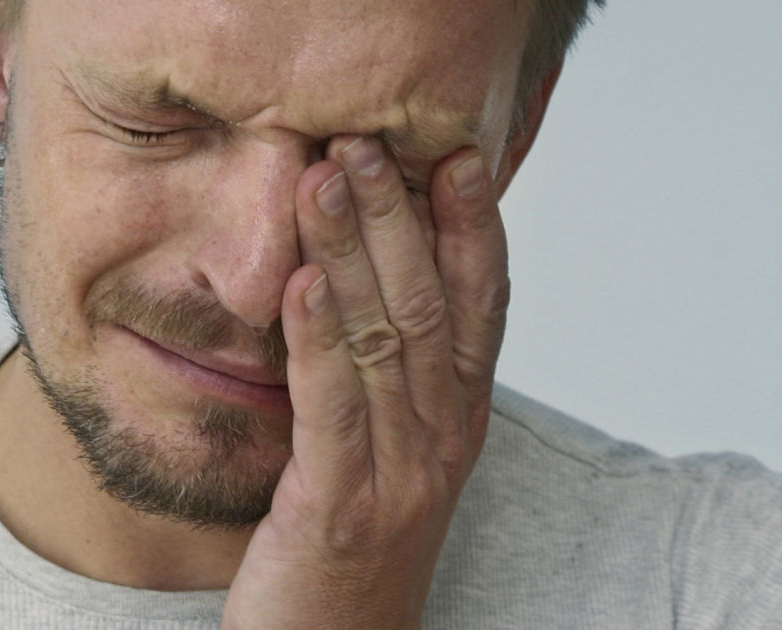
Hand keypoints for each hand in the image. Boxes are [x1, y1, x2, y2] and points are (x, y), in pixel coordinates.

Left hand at [221, 136, 507, 628]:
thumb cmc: (355, 544)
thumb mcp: (390, 454)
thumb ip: (390, 379)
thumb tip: (368, 286)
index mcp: (457, 422)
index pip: (478, 309)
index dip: (472, 230)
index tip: (456, 157)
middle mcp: (441, 442)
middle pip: (428, 309)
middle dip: (400, 218)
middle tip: (367, 142)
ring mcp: (396, 476)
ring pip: (384, 344)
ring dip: (355, 252)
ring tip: (327, 178)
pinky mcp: (336, 508)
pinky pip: (331, 409)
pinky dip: (317, 338)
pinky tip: (303, 281)